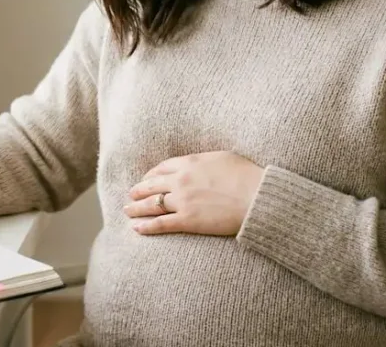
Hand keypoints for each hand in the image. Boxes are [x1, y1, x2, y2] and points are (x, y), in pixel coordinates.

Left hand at [124, 151, 265, 235]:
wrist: (257, 197)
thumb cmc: (247, 176)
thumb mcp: (223, 158)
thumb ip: (204, 160)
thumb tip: (198, 164)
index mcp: (190, 163)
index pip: (161, 168)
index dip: (150, 175)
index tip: (146, 179)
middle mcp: (181, 180)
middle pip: (151, 185)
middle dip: (138, 191)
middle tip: (131, 195)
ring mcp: (183, 200)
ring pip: (152, 204)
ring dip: (136, 208)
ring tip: (128, 211)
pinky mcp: (188, 220)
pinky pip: (161, 224)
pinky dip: (146, 226)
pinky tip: (136, 228)